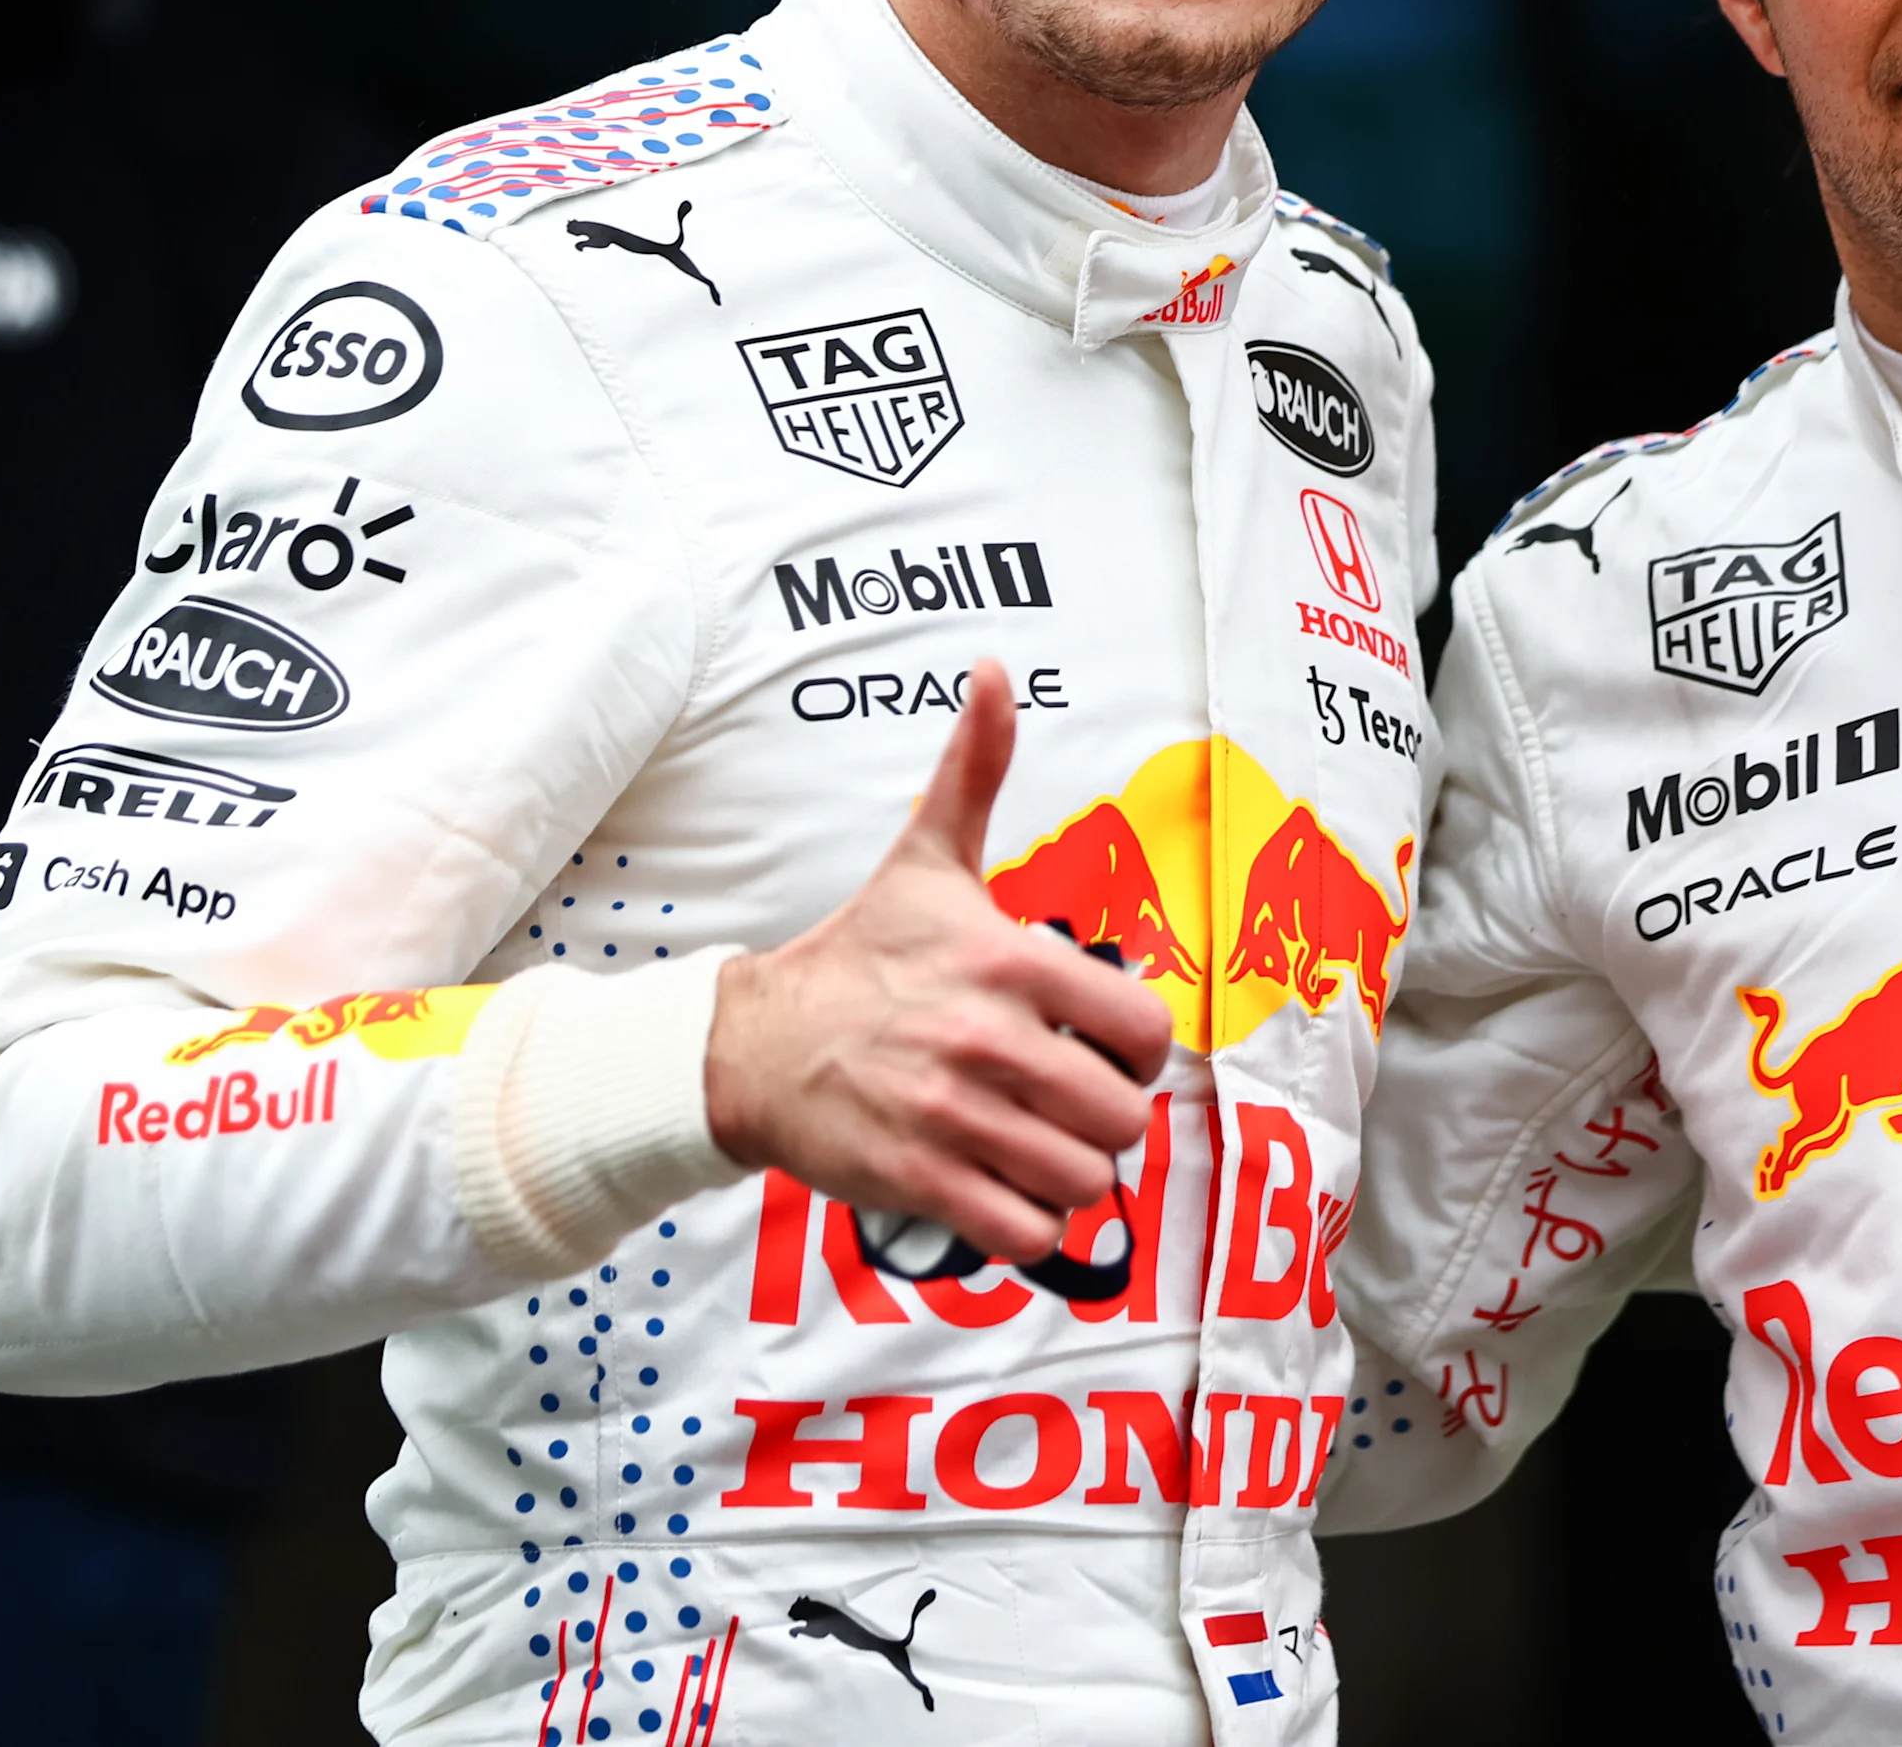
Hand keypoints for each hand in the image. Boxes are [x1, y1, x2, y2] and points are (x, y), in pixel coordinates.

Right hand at [704, 660, 1173, 1262]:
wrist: (754, 1045)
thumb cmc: (859, 955)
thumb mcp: (926, 860)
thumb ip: (975, 769)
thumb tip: (993, 669)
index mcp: (1010, 963)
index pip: (1146, 1031)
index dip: (1139, 1049)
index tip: (1105, 1047)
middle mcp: (991, 1042)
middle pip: (1124, 1117)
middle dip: (1107, 1118)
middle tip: (1072, 1104)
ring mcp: (956, 1120)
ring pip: (1084, 1179)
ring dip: (1073, 1174)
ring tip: (1041, 1146)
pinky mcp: (922, 1184)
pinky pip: (1027, 1232)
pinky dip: (1031, 1223)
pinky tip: (1007, 1188)